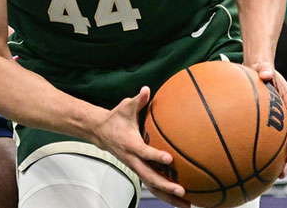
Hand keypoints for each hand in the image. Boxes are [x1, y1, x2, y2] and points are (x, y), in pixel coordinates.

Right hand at [91, 87, 189, 205]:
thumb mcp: (125, 107)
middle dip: (165, 185)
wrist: (100, 132)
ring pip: (151, 186)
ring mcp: (135, 167)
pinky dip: (165, 195)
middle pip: (149, 176)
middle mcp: (132, 159)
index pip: (144, 152)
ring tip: (186, 204)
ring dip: (167, 196)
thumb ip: (137, 100)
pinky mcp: (139, 170)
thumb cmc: (115, 119)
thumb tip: (146, 90)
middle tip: (182, 190)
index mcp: (130, 144)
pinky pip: (152, 185)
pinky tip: (179, 200)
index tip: (170, 159)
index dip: (156, 156)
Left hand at [250, 63, 286, 175]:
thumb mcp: (263, 67)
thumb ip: (265, 69)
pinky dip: (276, 157)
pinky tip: (267, 170)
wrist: (260, 73)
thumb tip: (264, 73)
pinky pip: (278, 145)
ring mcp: (285, 123)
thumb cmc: (262, 70)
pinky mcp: (277, 129)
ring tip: (280, 173)